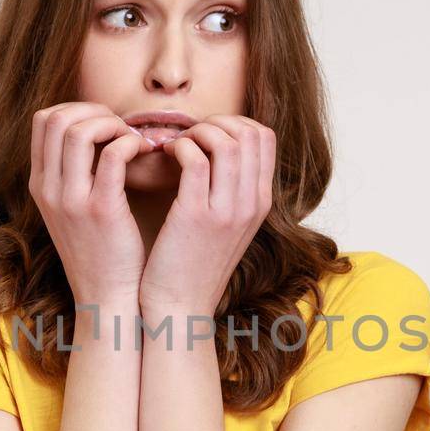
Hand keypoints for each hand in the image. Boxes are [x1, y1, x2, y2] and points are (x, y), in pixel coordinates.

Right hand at [28, 102, 155, 306]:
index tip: (105, 124)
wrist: (108, 299)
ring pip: (78, 130)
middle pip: (56, 118)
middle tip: (121, 127)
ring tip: (133, 139)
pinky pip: (112, 155)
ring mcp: (71, 200)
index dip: (77, 110)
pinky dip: (130, 142)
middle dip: (93, 111)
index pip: (43, 121)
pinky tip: (145, 152)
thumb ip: (76, 175)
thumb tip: (98, 135)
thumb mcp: (73, 212)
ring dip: (111, 123)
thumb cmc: (102, 254)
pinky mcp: (101, 210)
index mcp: (40, 186)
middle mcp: (48, 190)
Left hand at [139, 115, 275, 317]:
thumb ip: (229, 191)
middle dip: (216, 122)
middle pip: (250, 132)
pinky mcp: (196, 217)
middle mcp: (250, 204)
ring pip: (227, 141)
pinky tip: (165, 156)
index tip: (205, 134)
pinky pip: (195, 161)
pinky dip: (178, 147)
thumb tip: (216, 151)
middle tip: (189, 136)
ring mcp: (227, 211)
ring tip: (176, 145)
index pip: (264, 138)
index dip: (233, 123)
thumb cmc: (192, 265)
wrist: (178, 309)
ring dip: (197, 132)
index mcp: (259, 203)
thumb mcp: (225, 227)